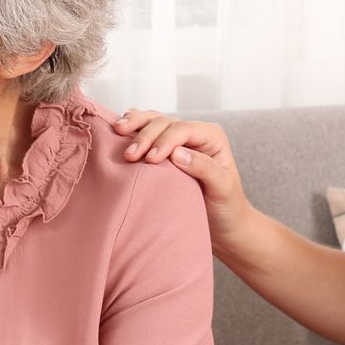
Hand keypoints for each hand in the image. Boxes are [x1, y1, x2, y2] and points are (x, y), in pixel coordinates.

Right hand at [111, 110, 253, 249]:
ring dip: (134, 125)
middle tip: (129, 156)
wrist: (223, 223)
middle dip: (145, 135)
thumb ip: (203, 168)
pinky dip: (133, 128)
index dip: (164, 140)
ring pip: (153, 121)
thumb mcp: (222, 188)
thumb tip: (176, 154)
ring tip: (118, 132)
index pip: (183, 129)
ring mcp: (178, 139)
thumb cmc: (226, 206)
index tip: (150, 160)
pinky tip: (119, 131)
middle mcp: (194, 133)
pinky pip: (146, 131)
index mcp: (211, 137)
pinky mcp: (164, 149)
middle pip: (164, 122)